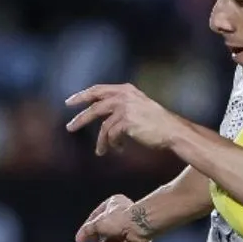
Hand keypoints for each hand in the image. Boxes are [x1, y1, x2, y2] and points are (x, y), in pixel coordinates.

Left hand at [66, 83, 185, 156]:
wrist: (172, 131)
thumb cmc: (158, 123)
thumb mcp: (139, 107)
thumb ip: (123, 106)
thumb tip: (106, 118)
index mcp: (126, 90)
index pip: (99, 89)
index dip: (83, 95)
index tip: (70, 102)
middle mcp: (124, 96)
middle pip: (95, 106)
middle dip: (81, 118)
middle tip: (70, 127)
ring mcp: (125, 108)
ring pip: (103, 126)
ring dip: (101, 141)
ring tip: (100, 152)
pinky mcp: (126, 122)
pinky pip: (112, 135)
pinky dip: (112, 144)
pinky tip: (117, 150)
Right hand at [75, 194, 152, 241]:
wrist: (142, 225)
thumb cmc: (120, 219)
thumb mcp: (98, 223)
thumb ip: (87, 231)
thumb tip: (79, 238)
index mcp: (113, 204)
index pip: (97, 216)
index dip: (88, 228)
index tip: (81, 238)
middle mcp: (123, 214)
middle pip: (107, 230)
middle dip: (99, 240)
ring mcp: (131, 227)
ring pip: (116, 240)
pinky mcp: (137, 239)